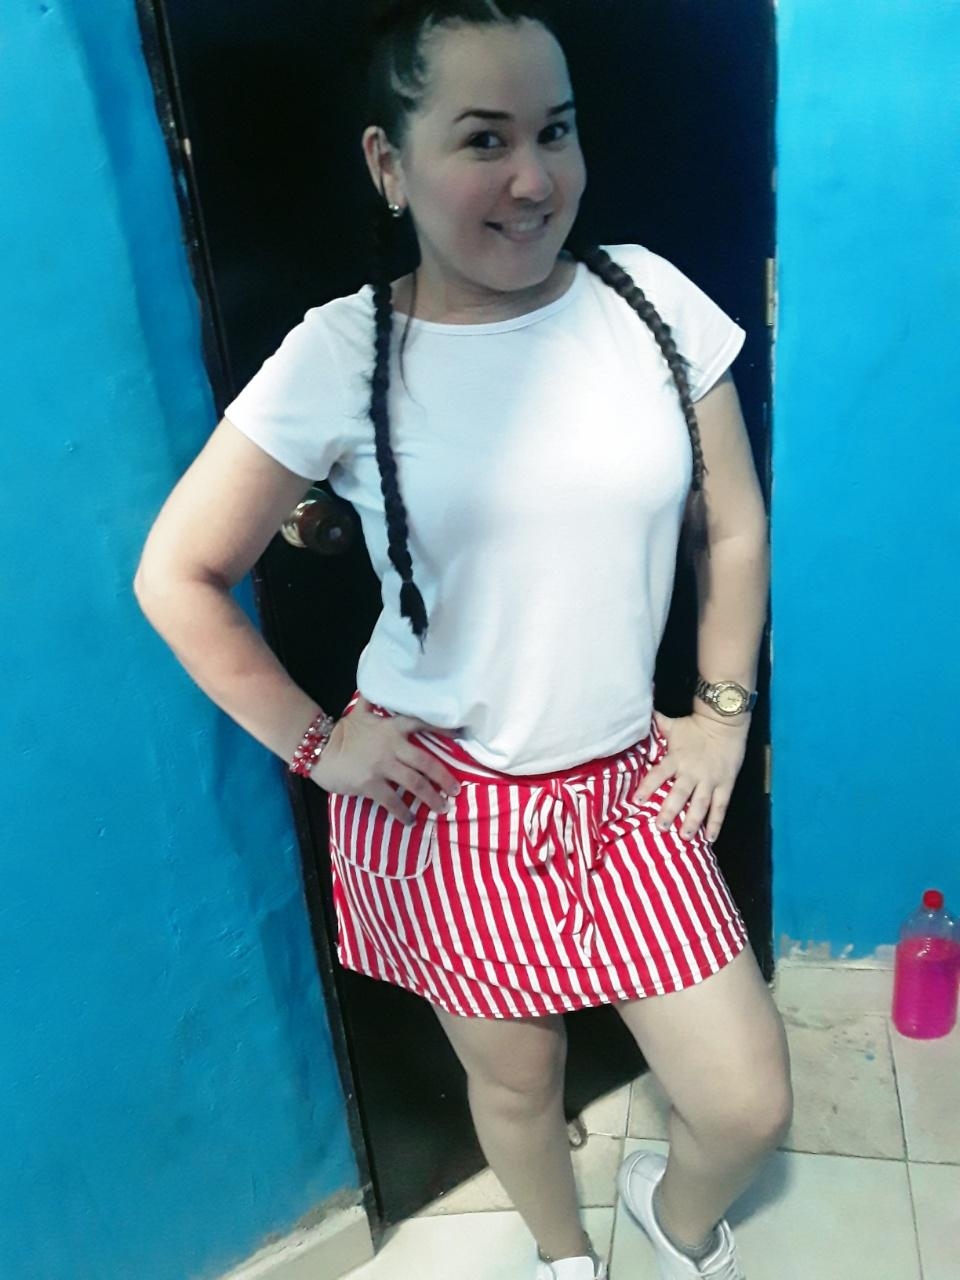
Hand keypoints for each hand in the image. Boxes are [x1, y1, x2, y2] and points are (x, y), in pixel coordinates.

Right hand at [310, 696, 460, 825]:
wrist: (319, 750)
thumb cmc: (342, 732)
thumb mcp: (360, 712)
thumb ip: (373, 702)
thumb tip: (376, 685)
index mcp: (392, 728)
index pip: (422, 725)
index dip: (443, 730)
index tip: (461, 736)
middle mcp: (392, 746)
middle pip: (426, 763)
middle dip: (444, 778)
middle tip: (456, 790)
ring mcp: (382, 766)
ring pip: (415, 784)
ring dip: (431, 798)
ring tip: (442, 808)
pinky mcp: (371, 784)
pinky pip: (393, 801)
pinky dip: (404, 813)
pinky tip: (411, 821)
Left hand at [632, 709, 749, 842]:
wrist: (725, 722)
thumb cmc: (694, 725)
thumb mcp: (673, 725)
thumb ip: (656, 726)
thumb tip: (637, 719)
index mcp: (676, 758)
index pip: (658, 774)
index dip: (647, 786)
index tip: (636, 800)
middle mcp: (692, 772)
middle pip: (679, 794)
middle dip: (670, 811)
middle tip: (660, 827)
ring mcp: (710, 780)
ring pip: (701, 803)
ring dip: (693, 821)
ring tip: (685, 837)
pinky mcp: (725, 784)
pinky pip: (721, 806)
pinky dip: (716, 822)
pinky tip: (710, 838)